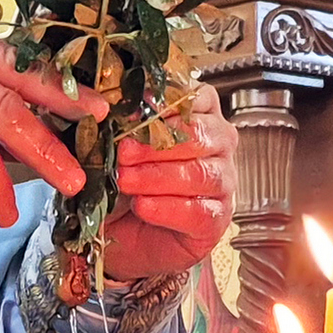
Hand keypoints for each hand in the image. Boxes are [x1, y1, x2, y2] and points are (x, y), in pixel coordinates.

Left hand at [88, 85, 236, 281]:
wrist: (123, 234)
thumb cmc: (125, 183)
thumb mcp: (117, 149)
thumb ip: (122, 126)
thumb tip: (109, 109)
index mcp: (198, 116)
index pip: (195, 98)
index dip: (164, 104)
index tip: (132, 112)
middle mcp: (217, 145)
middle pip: (201, 134)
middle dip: (157, 143)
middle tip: (123, 152)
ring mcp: (222, 182)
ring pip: (201, 173)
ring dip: (158, 176)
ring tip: (126, 181)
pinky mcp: (216, 218)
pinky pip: (199, 211)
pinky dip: (167, 208)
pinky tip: (142, 206)